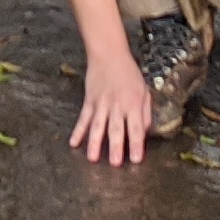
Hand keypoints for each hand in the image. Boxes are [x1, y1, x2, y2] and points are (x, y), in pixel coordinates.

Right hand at [71, 50, 151, 164]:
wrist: (109, 54)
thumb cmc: (129, 74)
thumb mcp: (145, 91)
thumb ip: (146, 113)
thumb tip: (144, 133)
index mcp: (133, 104)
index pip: (136, 127)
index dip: (136, 144)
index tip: (136, 159)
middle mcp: (117, 105)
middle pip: (116, 129)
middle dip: (115, 147)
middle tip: (115, 164)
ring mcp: (101, 103)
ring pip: (97, 126)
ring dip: (95, 143)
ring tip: (92, 159)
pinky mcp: (89, 101)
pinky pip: (83, 118)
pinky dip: (78, 131)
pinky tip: (74, 143)